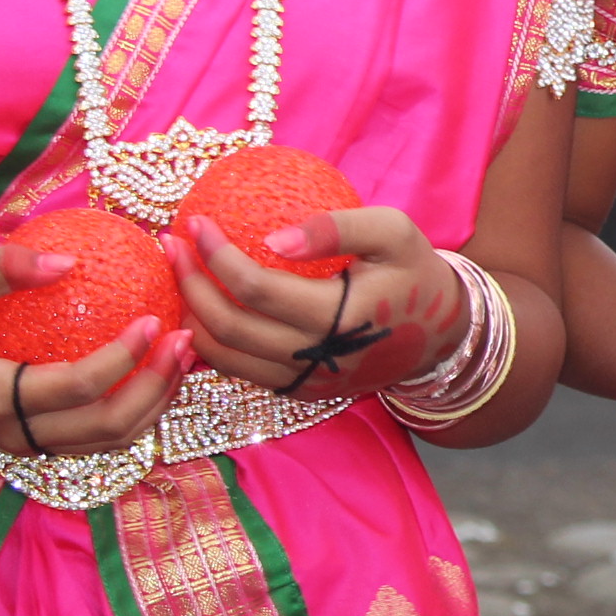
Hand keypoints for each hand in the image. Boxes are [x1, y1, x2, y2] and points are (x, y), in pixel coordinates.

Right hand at [0, 244, 190, 456]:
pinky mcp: (46, 444)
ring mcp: (33, 446)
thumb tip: (69, 261)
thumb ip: (4, 267)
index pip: (76, 387)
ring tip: (184, 353)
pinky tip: (160, 368)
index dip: (122, 357)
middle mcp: (17, 435)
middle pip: (107, 426)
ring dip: (157, 401)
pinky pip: (104, 435)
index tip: (154, 318)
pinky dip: (139, 407)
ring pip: (113, 440)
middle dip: (156, 386)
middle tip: (185, 339)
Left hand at [172, 209, 468, 399]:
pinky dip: (212, 342)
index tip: (196, 222)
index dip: (216, 256)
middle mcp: (316, 359)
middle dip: (188, 284)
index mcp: (338, 318)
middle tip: (171, 245)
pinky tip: (203, 306)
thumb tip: (271, 239)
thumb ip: (337, 227)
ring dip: (191, 316)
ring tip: (180, 275)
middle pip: (227, 327)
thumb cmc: (416, 271)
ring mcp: (305, 383)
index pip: (255, 290)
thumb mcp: (394, 231)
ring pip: (224, 358)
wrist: (444, 335)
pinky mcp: (300, 393)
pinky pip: (240, 371)